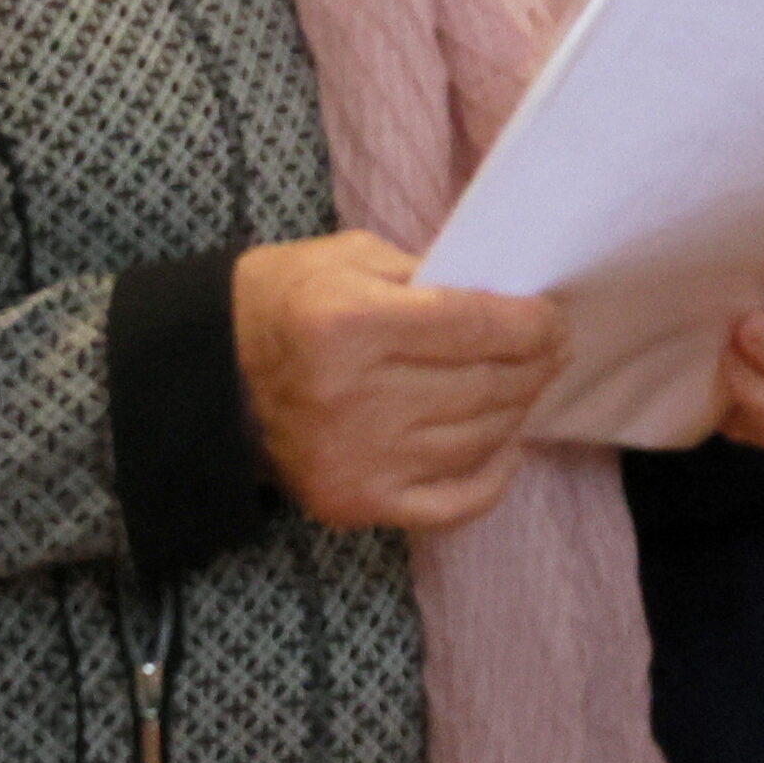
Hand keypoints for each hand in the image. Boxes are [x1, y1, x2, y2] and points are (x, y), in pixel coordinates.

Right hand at [236, 231, 578, 533]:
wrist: (209, 377)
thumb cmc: (286, 302)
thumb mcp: (350, 258)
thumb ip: (429, 275)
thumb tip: (507, 301)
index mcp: (351, 324)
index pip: (478, 328)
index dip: (533, 324)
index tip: (554, 319)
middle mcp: (355, 398)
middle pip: (486, 386)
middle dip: (536, 364)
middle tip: (554, 348)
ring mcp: (356, 459)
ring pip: (478, 438)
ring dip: (518, 410)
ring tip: (528, 385)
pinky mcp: (353, 503)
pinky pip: (452, 503)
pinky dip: (493, 478)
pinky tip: (508, 446)